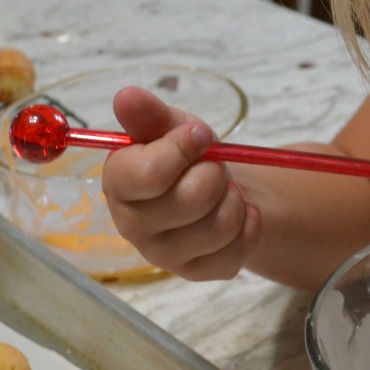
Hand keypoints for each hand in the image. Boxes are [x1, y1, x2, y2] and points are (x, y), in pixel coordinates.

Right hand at [102, 86, 259, 279]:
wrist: (214, 190)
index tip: (198, 135)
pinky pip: (239, 247)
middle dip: (214, 173)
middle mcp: (132, 226)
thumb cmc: (185, 156)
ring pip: (220, 225)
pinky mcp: (198, 273)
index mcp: (119, 184)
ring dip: (234, 198)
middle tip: (212, 167)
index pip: (149, 173)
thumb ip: (149, 114)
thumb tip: (127, 96)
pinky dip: (250, 222)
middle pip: (190, 199)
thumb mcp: (170, 126)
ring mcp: (165, 256)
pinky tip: (238, 213)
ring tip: (224, 190)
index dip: (183, 148)